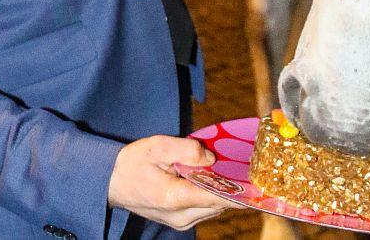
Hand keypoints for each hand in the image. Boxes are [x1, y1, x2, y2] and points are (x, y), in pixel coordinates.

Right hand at [108, 135, 242, 229]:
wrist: (109, 182)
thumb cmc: (132, 163)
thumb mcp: (157, 147)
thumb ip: (186, 150)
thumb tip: (210, 158)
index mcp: (174, 198)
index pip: (217, 198)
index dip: (241, 193)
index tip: (260, 188)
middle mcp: (180, 216)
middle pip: (219, 204)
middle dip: (233, 188)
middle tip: (248, 170)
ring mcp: (179, 222)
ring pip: (214, 208)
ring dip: (223, 192)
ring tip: (233, 172)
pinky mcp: (179, 221)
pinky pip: (205, 209)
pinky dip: (212, 196)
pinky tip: (215, 180)